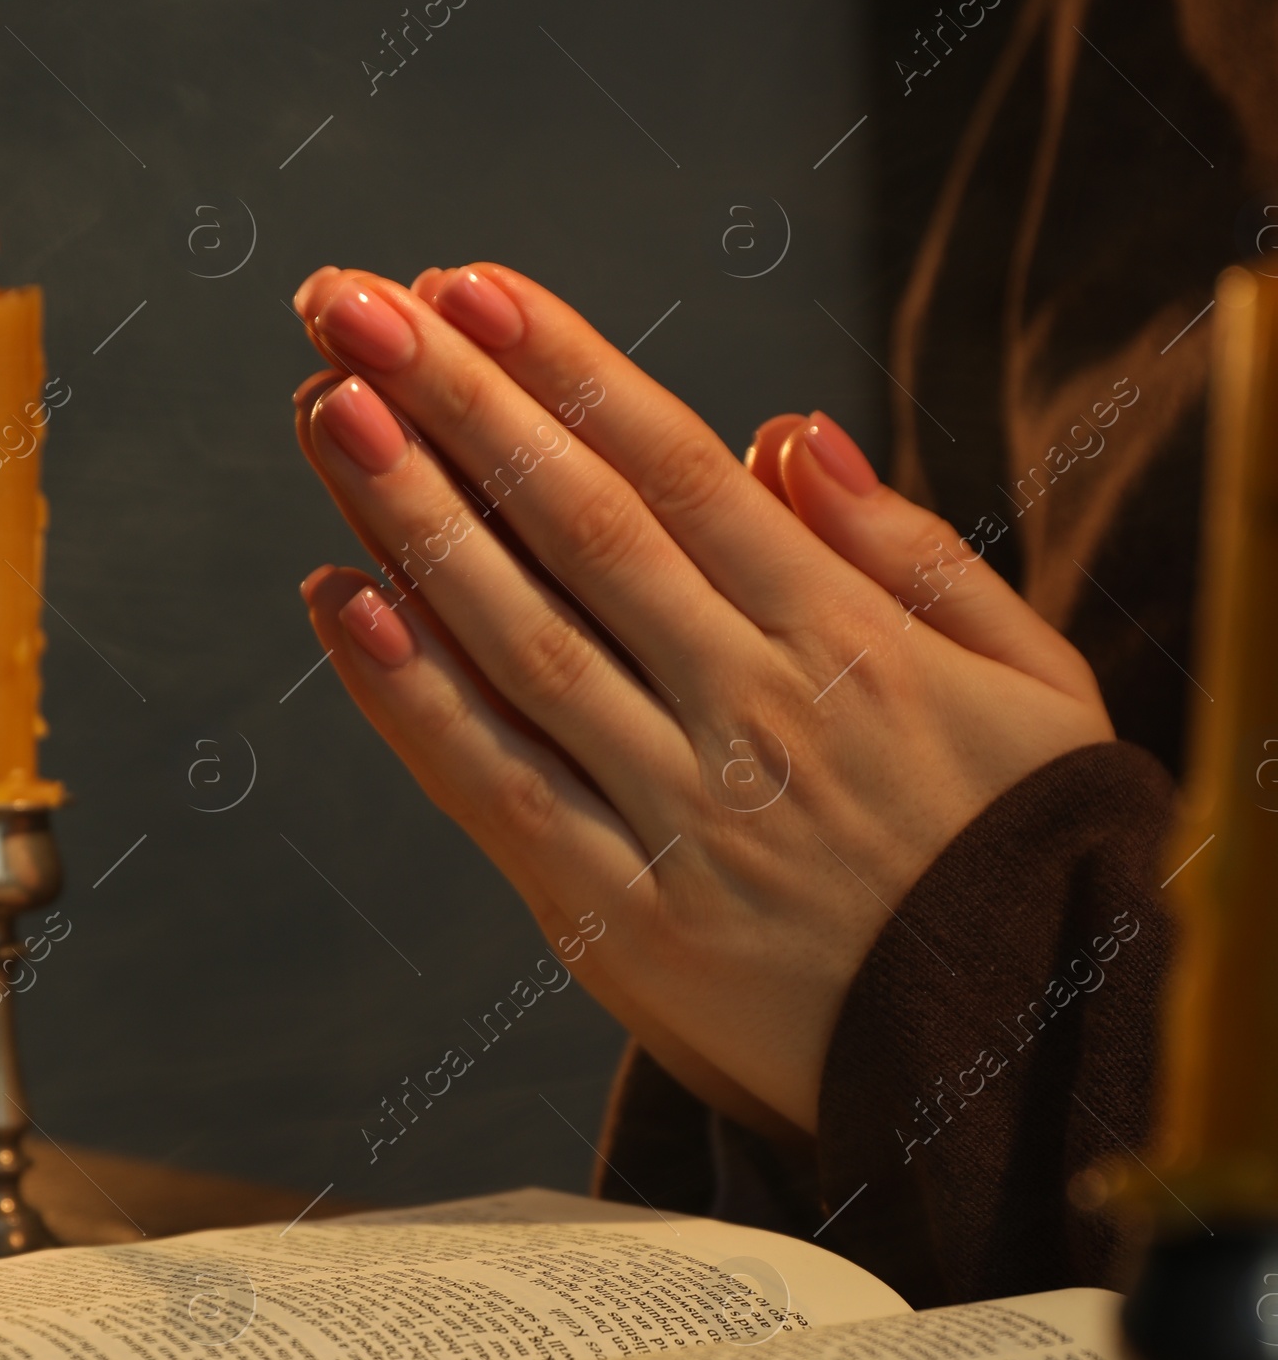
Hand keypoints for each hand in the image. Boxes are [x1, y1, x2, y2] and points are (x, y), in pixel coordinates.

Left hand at [289, 262, 1111, 1133]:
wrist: (1012, 1069)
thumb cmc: (1024, 859)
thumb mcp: (1036, 688)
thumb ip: (915, 554)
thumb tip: (788, 433)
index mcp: (850, 642)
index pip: (679, 474)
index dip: (563, 371)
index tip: (467, 290)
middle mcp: (752, 715)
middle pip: (580, 530)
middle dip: (458, 408)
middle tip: (349, 309)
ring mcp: (678, 819)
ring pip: (521, 641)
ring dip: (412, 520)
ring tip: (324, 410)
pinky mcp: (619, 920)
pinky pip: (497, 790)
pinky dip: (411, 698)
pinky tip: (340, 602)